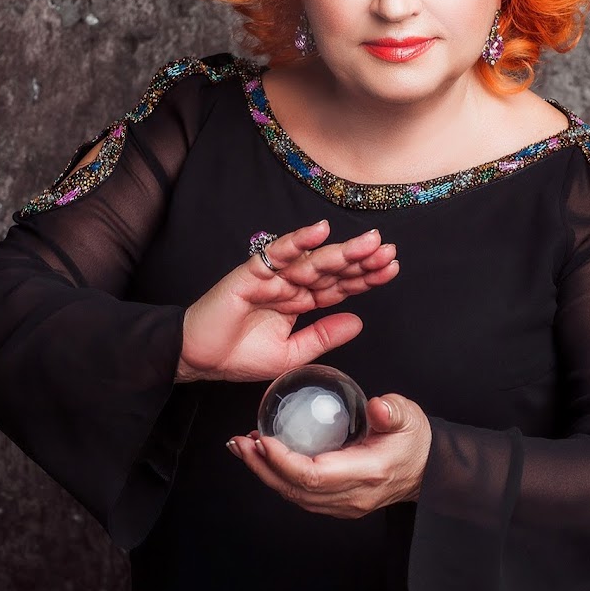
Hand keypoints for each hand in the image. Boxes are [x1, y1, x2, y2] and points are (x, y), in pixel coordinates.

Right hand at [176, 220, 397, 382]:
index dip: (365, 277)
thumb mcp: (292, 353)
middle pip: (333, 269)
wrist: (198, 359)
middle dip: (361, 260)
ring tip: (369, 243)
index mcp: (302, 300)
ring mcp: (274, 276)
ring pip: (313, 260)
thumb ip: (323, 336)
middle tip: (388, 251)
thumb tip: (358, 322)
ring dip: (341, 251)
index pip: (340, 286)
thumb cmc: (238, 356)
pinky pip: (278, 253)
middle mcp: (292, 284)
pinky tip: (320, 231)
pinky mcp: (252, 273)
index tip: (391, 268)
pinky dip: (298, 241)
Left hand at [227, 393, 431, 517]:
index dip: (283, 460)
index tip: (264, 439)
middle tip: (240, 443)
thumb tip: (377, 406)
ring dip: (266, 473)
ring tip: (245, 449)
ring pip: (295, 496)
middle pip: (296, 489)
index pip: (314, 475)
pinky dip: (279, 478)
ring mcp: (344, 504)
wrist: (428, 468)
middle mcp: (352, 495)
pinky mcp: (338, 502)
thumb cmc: (415, 439)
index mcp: (366, 472)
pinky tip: (266, 459)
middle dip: (263, 467)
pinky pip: (302, 495)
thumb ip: (391, 411)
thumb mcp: (408, 416)